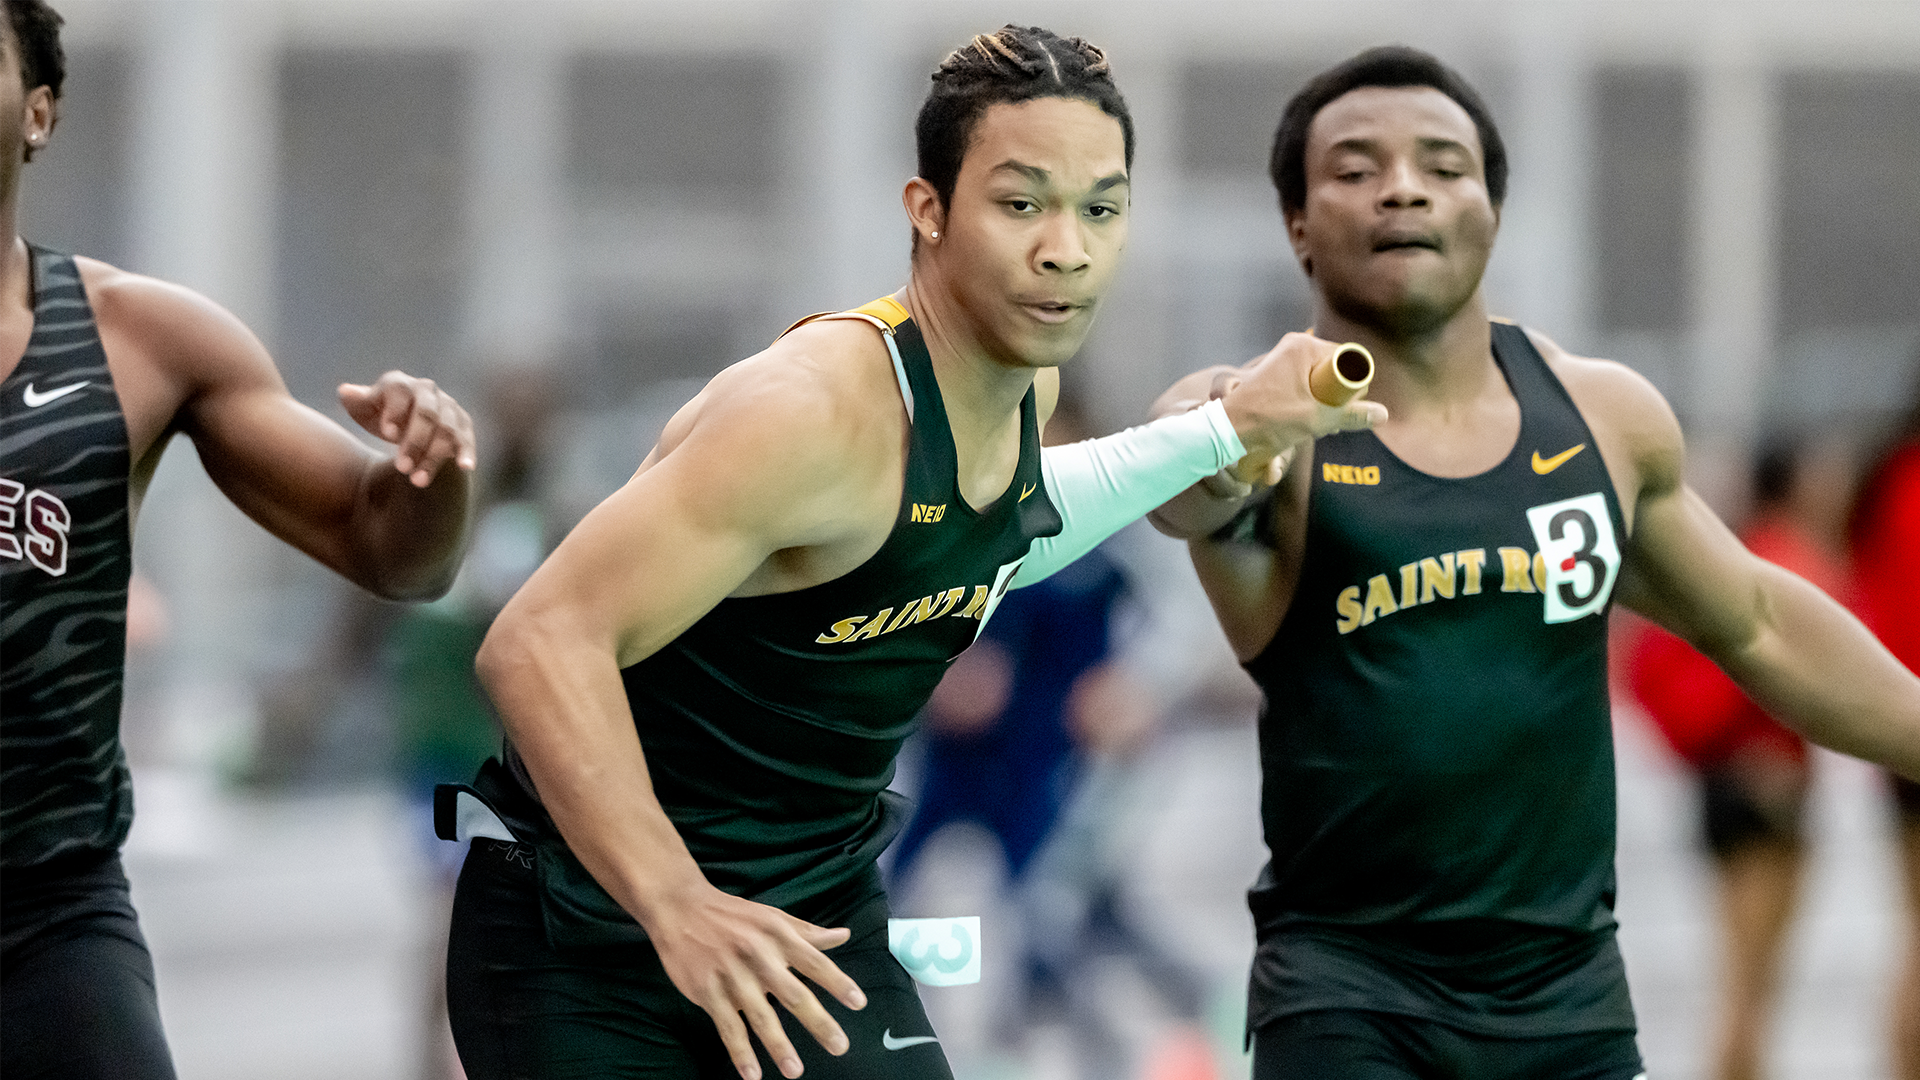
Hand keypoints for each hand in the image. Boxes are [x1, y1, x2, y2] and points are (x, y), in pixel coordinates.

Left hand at [338, 371, 476, 487]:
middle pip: (426, 414)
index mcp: (400, 384)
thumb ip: (356, 401)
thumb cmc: (379, 415)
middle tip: (401, 468)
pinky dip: (467, 452)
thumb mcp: (363, 409)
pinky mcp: (463, 424)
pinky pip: (467, 438)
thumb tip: (346, 392)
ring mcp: (448, 406)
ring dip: (434, 456)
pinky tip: (465, 468)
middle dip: (415, 441)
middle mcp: (427, 390)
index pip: (400, 393)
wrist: (405, 420)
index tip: (387, 435)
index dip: (395, 412)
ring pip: (447, 430)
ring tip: (419, 481)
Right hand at [647, 884, 867, 1078]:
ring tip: (795, 1071)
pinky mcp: (707, 991)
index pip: (814, 961)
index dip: (837, 982)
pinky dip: (740, 1051)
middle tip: (839, 1046)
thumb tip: (843, 936)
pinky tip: (752, 1073)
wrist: (680, 907)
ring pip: (760, 1017)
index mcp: (778, 936)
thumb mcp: (772, 917)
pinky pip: (728, 1026)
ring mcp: (731, 975)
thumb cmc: (733, 915)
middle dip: (818, 1022)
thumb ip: (807, 932)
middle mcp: (758, 956)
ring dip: (779, 1046)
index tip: (858, 1003)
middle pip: (793, 994)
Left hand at [1217, 332, 1386, 465]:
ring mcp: (1283, 358)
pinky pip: (1305, 384)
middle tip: (1332, 420)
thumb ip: (1352, 415)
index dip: (1355, 384)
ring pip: (1320, 379)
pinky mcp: (1276, 373)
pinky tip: (1304, 421)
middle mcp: (1294, 346)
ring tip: (1315, 423)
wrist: (1230, 430)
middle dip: (1338, 395)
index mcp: (1305, 346)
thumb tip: (1383, 414)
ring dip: (1323, 402)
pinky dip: (1309, 401)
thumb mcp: (1318, 418)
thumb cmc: (1271, 420)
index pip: (1348, 358)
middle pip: (1334, 369)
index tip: (1350, 406)